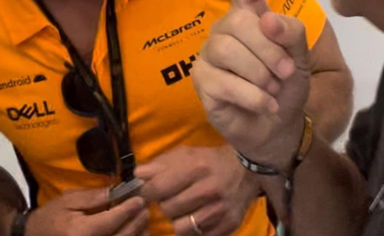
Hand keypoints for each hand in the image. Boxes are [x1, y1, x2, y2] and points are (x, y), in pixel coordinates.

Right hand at [25, 187, 149, 235]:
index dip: (127, 210)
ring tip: (142, 220)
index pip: (110, 221)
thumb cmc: (51, 216)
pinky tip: (134, 231)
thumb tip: (115, 191)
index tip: (139, 200)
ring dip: (136, 233)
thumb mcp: (68, 201)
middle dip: (136, 221)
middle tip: (145, 208)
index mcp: (80, 231)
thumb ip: (92, 198)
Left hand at [135, 145, 259, 235]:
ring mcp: (219, 211)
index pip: (157, 188)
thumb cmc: (209, 161)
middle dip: (165, 204)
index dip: (148, 192)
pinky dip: (194, 230)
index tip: (150, 191)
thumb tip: (137, 175)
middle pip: (168, 209)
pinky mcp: (227, 225)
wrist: (246, 170)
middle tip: (172, 198)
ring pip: (180, 228)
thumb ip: (159, 164)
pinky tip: (197, 217)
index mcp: (195, 168)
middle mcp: (208, 190)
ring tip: (184, 210)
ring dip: (178, 220)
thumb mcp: (185, 154)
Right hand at [192, 0, 311, 169]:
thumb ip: (291, 33)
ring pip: (229, 50)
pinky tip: (264, 105)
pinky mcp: (202, 79)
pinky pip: (223, 80)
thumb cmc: (287, 86)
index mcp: (251, 15)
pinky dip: (252, 95)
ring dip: (261, 74)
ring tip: (273, 91)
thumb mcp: (300, 58)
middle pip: (240, 22)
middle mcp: (227, 28)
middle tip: (286, 75)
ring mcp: (211, 53)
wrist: (278, 128)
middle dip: (270, 51)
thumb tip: (266, 21)